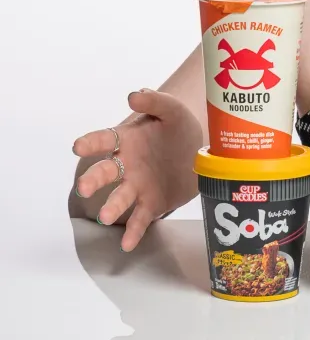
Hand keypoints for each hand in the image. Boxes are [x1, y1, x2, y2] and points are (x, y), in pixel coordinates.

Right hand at [73, 89, 203, 250]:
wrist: (201, 151)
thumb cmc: (179, 128)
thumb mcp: (173, 110)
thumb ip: (156, 102)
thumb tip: (134, 95)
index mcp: (128, 139)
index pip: (105, 139)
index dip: (91, 142)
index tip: (78, 146)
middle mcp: (126, 165)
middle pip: (105, 172)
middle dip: (94, 179)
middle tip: (84, 187)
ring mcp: (137, 186)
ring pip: (120, 197)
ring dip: (112, 207)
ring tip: (106, 218)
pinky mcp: (152, 204)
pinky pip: (140, 219)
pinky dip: (133, 232)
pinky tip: (127, 245)